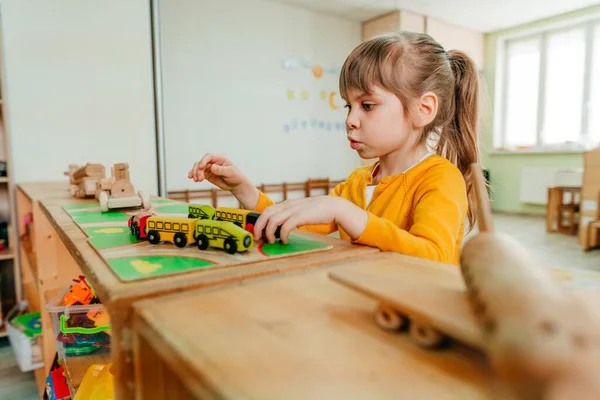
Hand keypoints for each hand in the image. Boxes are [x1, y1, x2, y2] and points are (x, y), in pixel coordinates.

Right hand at [187, 154, 258, 208]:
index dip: (203, 161)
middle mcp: (213, 162)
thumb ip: (221, 170)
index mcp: (219, 158)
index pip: (208, 156)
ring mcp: (209, 168)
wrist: (236, 184)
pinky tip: (192, 178)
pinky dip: (194, 175)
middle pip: (201, 162)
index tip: (201, 167)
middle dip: (198, 170)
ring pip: (198, 167)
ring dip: (195, 173)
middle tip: (199, 179)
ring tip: (196, 180)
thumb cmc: (235, 176)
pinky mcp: (207, 174)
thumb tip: (212, 167)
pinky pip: (198, 173)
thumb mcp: (230, 172)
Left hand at [253, 196, 368, 243]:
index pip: (266, 210)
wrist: (335, 207)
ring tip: (272, 241)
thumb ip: (290, 216)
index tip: (257, 233)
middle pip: (266, 214)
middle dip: (259, 227)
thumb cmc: (318, 212)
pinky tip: (285, 241)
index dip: (259, 222)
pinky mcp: (301, 216)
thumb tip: (279, 229)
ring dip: (269, 233)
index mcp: (286, 204)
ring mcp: (294, 210)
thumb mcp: (300, 211)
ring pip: (273, 220)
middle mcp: (288, 205)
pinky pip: (286, 226)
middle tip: (258, 239)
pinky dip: (283, 235)